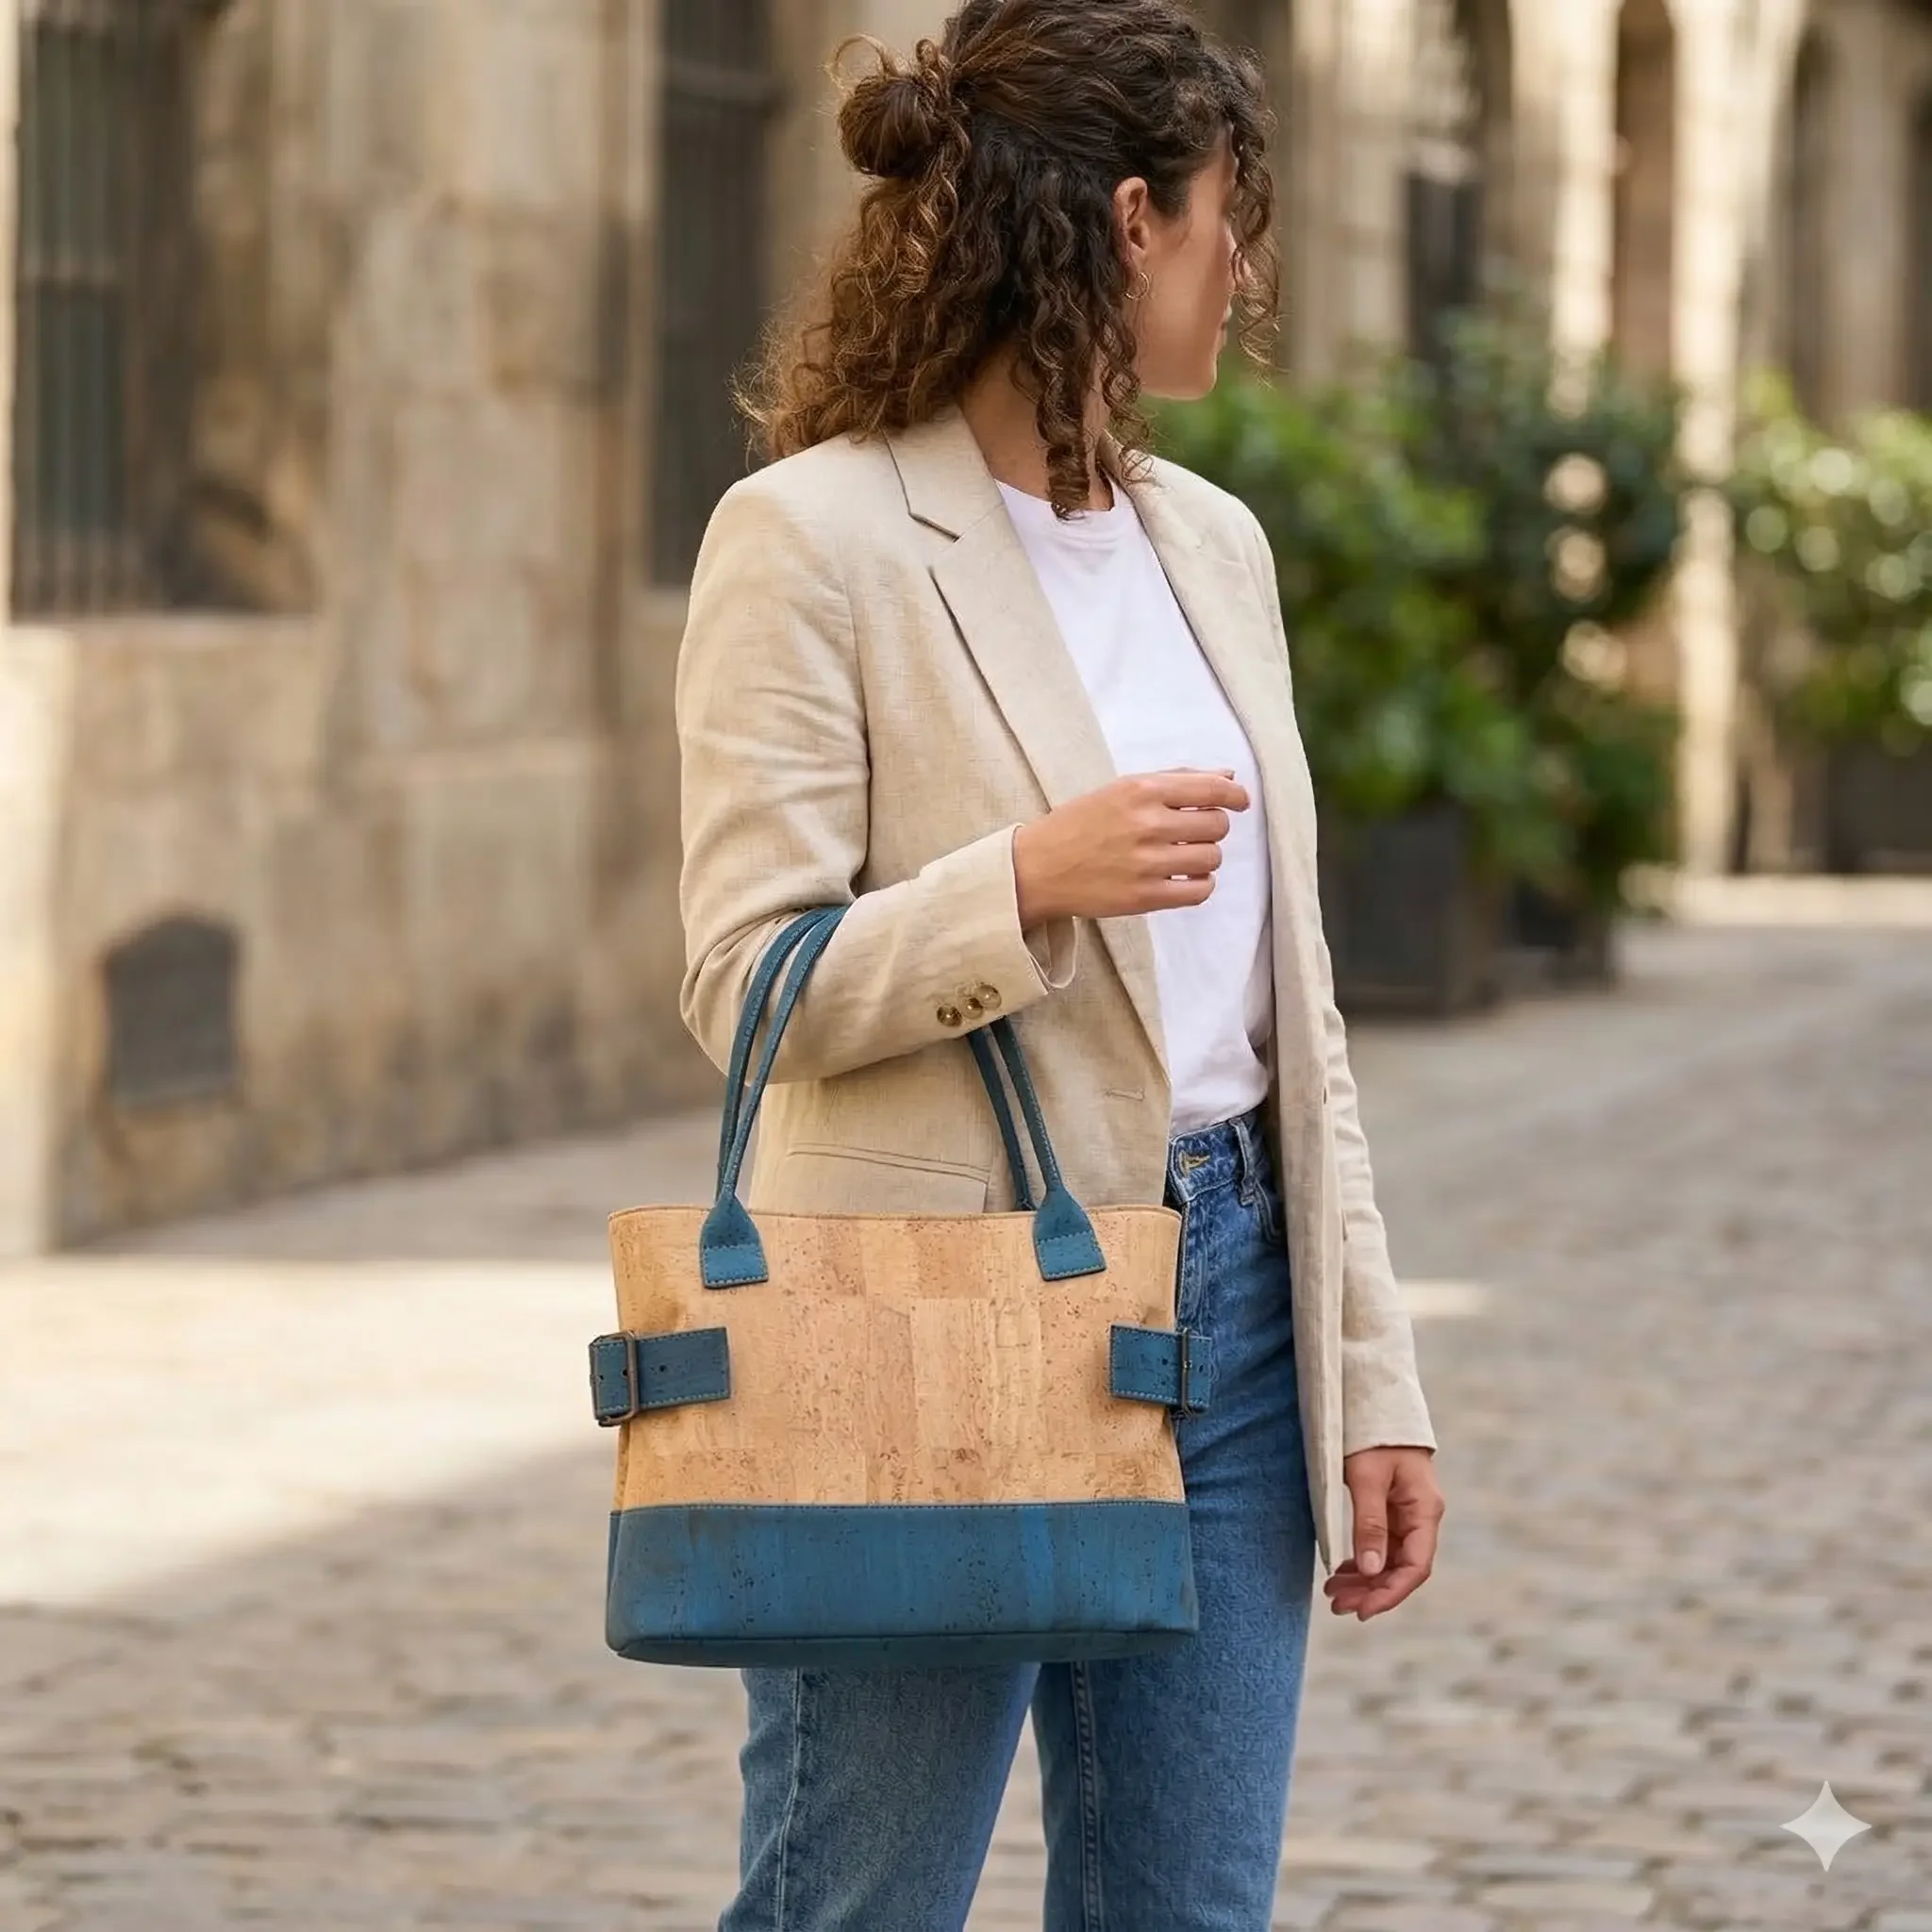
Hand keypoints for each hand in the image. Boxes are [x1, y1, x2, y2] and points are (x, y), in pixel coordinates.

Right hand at [1012, 769, 1249, 926]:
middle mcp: (1147, 824)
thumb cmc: (1080, 824)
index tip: (1239, 802)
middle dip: (1213, 827)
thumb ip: (1176, 780)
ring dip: (1205, 857)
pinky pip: (1200, 891)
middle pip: (1217, 825)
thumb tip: (1228, 776)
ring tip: (1182, 857)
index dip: (1236, 796)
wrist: (1037, 868)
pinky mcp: (1144, 897)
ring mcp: (1146, 863)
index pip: (1213, 788)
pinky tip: (1184, 879)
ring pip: (1212, 858)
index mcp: (1141, 790)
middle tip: (1192, 832)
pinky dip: (1200, 885)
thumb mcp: (1121, 789)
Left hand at [1323, 1446, 1442, 1620]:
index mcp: (1425, 1511)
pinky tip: (1342, 1574)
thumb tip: (1371, 1571)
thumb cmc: (1372, 1436)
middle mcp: (1421, 1517)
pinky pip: (1380, 1545)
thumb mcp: (1367, 1478)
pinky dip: (1362, 1562)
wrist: (1375, 1402)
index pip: (1416, 1566)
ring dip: (1364, 1580)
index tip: (1363, 1611)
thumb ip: (1369, 1523)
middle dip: (1372, 1591)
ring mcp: (1407, 1514)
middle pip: (1401, 1568)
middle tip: (1337, 1607)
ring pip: (1389, 1560)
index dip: (1391, 1593)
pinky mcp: (1391, 1510)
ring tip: (1333, 1596)